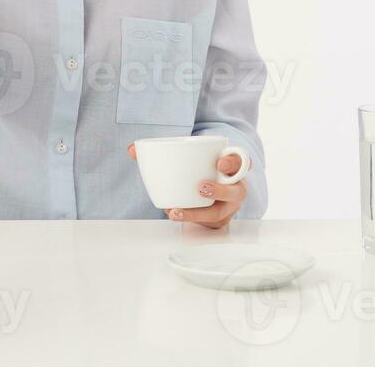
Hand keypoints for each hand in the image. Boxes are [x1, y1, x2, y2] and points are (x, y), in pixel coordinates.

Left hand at [127, 142, 251, 229]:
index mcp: (231, 166)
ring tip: (177, 211)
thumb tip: (132, 150)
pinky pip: (206, 224)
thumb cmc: (197, 169)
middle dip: (221, 191)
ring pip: (220, 212)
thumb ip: (160, 151)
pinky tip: (173, 214)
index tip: (219, 162)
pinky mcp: (217, 220)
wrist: (206, 189)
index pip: (242, 161)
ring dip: (198, 213)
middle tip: (201, 188)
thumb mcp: (188, 157)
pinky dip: (189, 220)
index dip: (234, 162)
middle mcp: (234, 187)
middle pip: (237, 191)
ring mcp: (228, 206)